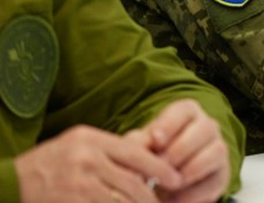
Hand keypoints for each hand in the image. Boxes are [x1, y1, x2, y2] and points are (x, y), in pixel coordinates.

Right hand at [14, 125, 181, 202]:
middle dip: (152, 196)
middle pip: (132, 182)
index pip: (136, 153)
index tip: (176, 178)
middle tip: (164, 202)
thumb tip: (149, 158)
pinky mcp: (72, 202)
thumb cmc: (49, 163)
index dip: (160, 168)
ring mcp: (79, 183)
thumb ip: (111, 149)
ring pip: (122, 200)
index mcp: (91, 140)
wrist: (11, 183)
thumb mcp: (78, 144)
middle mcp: (87, 160)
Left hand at [139, 99, 230, 202]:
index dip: (170, 124)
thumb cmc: (154, 154)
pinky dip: (195, 192)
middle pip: (205, 128)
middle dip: (181, 149)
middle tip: (161, 166)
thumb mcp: (143, 145)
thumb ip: (137, 142)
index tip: (156, 140)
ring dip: (192, 168)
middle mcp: (208, 126)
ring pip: (217, 151)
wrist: (166, 181)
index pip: (184, 110)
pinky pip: (215, 180)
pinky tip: (175, 199)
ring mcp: (218, 149)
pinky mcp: (222, 174)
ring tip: (170, 183)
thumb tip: (134, 145)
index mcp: (187, 113)